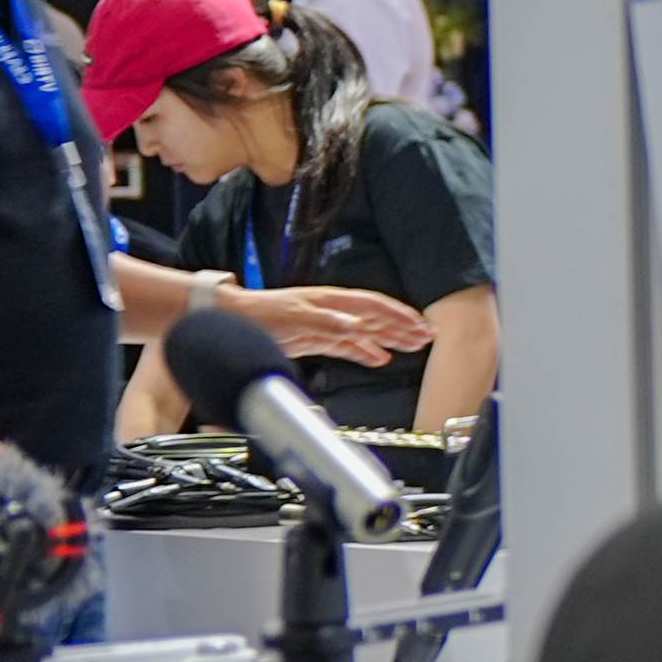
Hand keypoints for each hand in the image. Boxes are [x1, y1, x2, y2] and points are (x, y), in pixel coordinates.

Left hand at [237, 283, 430, 364]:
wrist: (235, 320)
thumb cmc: (261, 314)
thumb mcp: (296, 319)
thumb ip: (328, 323)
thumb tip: (357, 326)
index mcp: (332, 302)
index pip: (375, 306)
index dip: (399, 316)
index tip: (419, 325)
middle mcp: (333, 311)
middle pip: (377, 318)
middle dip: (403, 327)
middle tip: (426, 337)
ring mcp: (327, 325)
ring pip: (368, 332)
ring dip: (391, 339)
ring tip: (413, 346)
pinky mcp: (318, 339)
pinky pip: (351, 345)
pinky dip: (367, 352)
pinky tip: (379, 359)